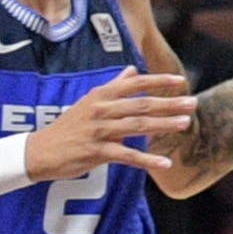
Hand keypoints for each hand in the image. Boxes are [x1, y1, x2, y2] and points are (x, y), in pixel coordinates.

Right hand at [24, 69, 191, 181]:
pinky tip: (165, 163)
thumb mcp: (89, 102)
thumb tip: (132, 70)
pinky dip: (147, 160)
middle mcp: (101, 110)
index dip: (159, 82)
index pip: (134, 84)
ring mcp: (99, 131)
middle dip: (169, 103)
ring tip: (185, 125)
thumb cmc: (68, 127)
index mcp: (101, 96)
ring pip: (137, 126)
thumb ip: (113, 87)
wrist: (39, 151)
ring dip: (163, 125)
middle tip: (193, 103)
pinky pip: (127, 156)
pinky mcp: (96, 152)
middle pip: (141, 105)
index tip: (181, 82)